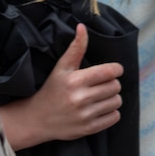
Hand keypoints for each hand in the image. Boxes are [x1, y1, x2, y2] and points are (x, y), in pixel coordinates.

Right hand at [0, 23, 123, 150]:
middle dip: (112, 83)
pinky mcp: (88, 128)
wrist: (38, 119)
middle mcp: (81, 98)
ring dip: (112, 98)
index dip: (116, 69)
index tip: (113, 70)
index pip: (110, 72)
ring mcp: (85, 115)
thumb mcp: (61, 67)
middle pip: (115, 86)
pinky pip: (114, 117)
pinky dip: (111, 112)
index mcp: (76, 80)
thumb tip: (82, 27)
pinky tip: (100, 109)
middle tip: (101, 84)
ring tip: (100, 97)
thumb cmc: (51, 89)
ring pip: (116, 101)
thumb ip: (76, 48)